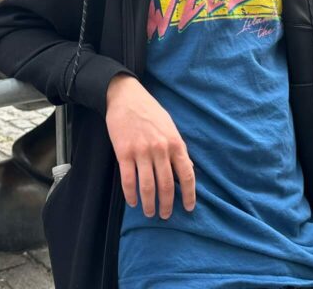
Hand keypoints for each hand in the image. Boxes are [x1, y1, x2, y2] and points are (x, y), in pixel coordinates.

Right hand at [105, 74, 195, 218]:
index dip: (189, 194)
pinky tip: (133, 201)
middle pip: (166, 185)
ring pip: (147, 186)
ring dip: (149, 203)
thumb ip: (179, 148)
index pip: (187, 174)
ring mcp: (141, 151)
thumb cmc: (150, 112)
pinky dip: (130, 194)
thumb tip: (188, 168)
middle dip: (167, 204)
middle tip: (165, 215)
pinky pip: (128, 179)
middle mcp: (160, 149)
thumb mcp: (170, 127)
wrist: (126, 97)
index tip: (188, 208)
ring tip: (149, 212)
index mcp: (175, 143)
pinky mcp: (124, 152)